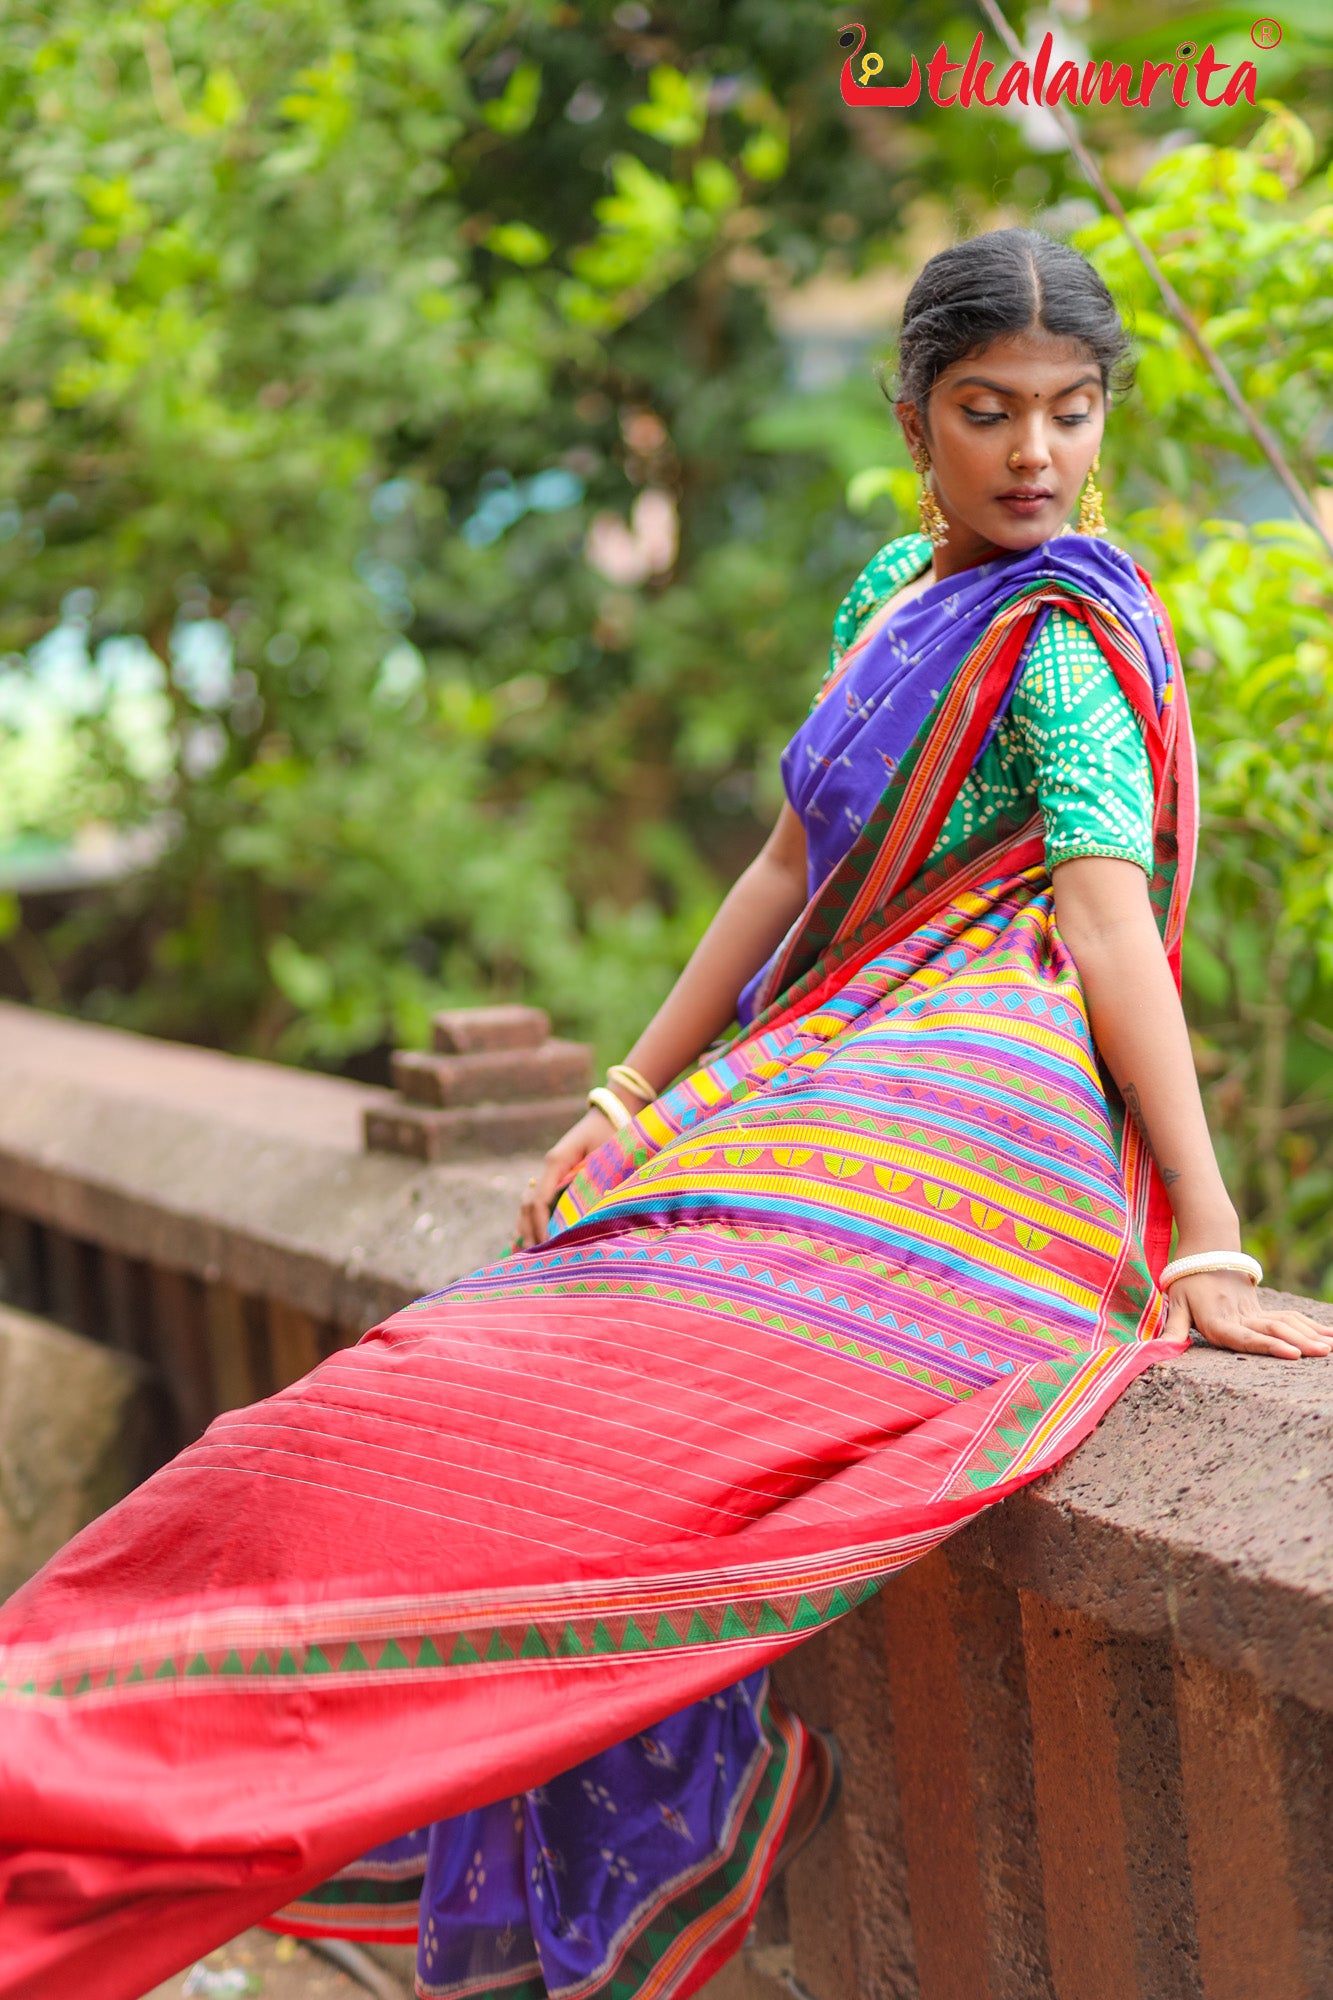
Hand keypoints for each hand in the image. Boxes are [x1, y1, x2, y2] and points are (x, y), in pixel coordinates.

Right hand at [517, 1106, 615, 1246]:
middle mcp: (548, 1168)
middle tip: (534, 1257)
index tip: (546, 1245)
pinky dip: (532, 1219)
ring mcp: (550, 1172)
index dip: (539, 1225)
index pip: (538, 1200)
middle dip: (528, 1231)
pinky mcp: (557, 1177)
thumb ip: (592, 1184)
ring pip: (528, 1203)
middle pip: (527, 1204)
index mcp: (556, 1162)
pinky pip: (539, 1201)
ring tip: (524, 1254)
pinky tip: (529, 1238)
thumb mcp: (605, 1158)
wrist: (611, 1115)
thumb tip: (584, 1216)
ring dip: (525, 1227)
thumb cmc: (611, 1135)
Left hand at [1165, 1271, 1332, 1358]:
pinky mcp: (1262, 1309)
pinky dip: (1310, 1326)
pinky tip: (1329, 1336)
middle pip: (1273, 1332)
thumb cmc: (1187, 1282)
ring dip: (1309, 1335)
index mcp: (1219, 1322)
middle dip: (1299, 1343)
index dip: (1269, 1346)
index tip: (1292, 1353)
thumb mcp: (1176, 1304)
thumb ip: (1172, 1330)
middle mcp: (1241, 1318)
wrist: (1207, 1251)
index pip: (1246, 1338)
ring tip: (1329, 1348)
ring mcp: (1254, 1313)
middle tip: (1321, 1353)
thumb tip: (1158, 1351)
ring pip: (1286, 1323)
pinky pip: (1289, 1318)